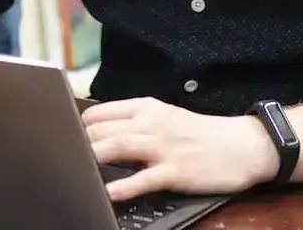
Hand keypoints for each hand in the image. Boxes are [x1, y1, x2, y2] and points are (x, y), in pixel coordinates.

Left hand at [83, 97, 278, 201]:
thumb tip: (98, 134)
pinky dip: (123, 186)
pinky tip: (109, 194)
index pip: (99, 113)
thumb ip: (134, 123)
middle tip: (60, 158)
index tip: (64, 141)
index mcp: (145, 107)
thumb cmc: (200, 134)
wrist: (242, 145)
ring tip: (74, 169)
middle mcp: (151, 123)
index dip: (77, 128)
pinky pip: (143, 179)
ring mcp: (162, 147)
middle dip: (78, 144)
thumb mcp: (165, 117)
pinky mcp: (175, 171)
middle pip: (102, 130)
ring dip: (92, 157)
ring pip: (117, 147)